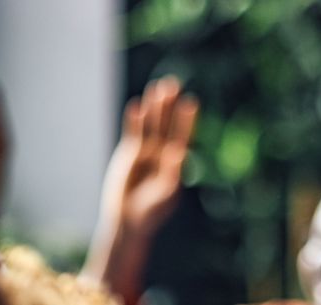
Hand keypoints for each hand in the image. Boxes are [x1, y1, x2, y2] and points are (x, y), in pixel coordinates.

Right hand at [82, 76, 196, 304]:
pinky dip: (134, 121)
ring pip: (150, 126)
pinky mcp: (129, 155)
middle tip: (173, 84)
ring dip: (154, 108)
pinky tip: (137, 106)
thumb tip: (181, 154)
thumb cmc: (151, 212)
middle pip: (166, 125)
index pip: (182, 136)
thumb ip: (173, 175)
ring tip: (157, 88)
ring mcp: (145, 153)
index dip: (186, 120)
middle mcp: (162, 154)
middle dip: (169, 106)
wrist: (128, 221)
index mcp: (174, 163)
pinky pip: (133, 134)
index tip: (191, 103)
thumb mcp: (165, 195)